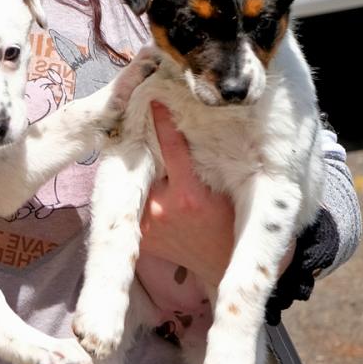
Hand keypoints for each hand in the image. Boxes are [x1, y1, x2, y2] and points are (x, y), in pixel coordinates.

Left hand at [137, 103, 234, 286]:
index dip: (163, 122)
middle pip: (146, 162)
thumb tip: (187, 120)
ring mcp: (147, 225)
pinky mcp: (140, 235)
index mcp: (189, 196)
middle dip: (143, 143)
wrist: (223, 263)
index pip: (172, 147)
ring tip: (140, 149)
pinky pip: (134, 201)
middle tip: (138, 117)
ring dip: (137, 165)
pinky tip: (141, 177)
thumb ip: (204, 160)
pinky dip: (137, 187)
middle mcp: (162, 210)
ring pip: (136, 180)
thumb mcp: (225, 187)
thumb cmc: (228, 219)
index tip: (155, 100)